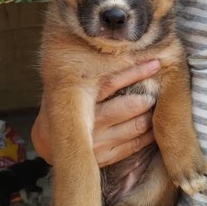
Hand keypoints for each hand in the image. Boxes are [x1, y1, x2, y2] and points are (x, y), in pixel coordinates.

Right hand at [31, 60, 160, 166]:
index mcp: (80, 100)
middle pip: (128, 107)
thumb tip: (116, 48)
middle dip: (146, 98)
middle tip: (156, 91)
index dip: (136, 72)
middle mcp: (90, 123)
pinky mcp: (105, 158)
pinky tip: (154, 127)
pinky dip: (148, 135)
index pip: (112, 82)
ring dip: (150, 116)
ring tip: (157, 107)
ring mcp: (98, 143)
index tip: (155, 64)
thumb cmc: (64, 107)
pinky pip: (134, 146)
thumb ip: (93, 75)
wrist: (49, 144)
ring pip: (135, 127)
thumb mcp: (72, 88)